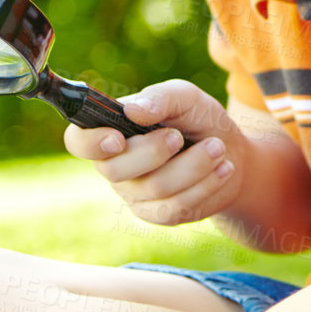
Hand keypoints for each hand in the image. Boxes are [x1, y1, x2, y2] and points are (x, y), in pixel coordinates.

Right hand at [63, 79, 245, 225]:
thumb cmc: (199, 121)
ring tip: (217, 147)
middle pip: (115, 170)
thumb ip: (161, 98)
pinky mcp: (159, 214)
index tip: (117, 138)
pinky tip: (222, 169)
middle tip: (179, 136)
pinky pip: (175, 207)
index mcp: (111, 131)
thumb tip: (133, 110)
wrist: (232, 153)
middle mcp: (115, 165)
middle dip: (154, 151)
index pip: (78, 142)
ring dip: (193, 165)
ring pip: (154, 188)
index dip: (90, 143)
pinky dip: (205, 184)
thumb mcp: (186, 98)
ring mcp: (135, 193)